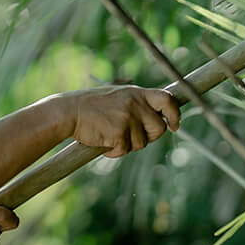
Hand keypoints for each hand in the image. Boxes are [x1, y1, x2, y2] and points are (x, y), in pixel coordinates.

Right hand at [65, 84, 180, 156]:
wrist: (68, 112)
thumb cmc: (90, 106)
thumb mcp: (117, 97)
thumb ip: (137, 104)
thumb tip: (159, 120)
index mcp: (136, 93)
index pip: (168, 99)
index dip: (175, 113)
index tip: (175, 125)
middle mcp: (135, 104)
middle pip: (159, 128)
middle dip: (149, 137)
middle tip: (132, 138)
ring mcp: (127, 118)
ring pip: (141, 143)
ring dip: (126, 145)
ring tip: (109, 135)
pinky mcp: (118, 133)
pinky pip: (124, 151)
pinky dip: (113, 152)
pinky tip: (102, 142)